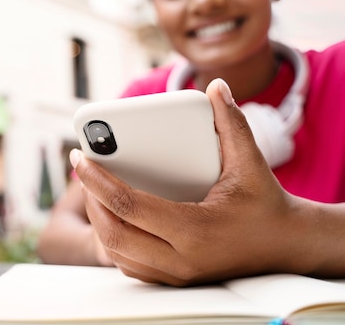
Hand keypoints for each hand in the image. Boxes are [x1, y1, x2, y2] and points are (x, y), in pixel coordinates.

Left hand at [71, 79, 304, 285]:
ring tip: (92, 187)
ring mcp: (177, 275)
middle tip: (83, 169)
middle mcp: (182, 260)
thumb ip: (232, 123)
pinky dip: (113, 238)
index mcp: (196, 230)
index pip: (129, 207)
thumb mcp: (251, 162)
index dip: (97, 180)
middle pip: (114, 234)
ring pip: (117, 253)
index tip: (79, 157)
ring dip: (98, 220)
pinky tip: (111, 212)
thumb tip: (217, 87)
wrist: (287, 246)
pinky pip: (129, 263)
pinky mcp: (174, 279)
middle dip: (90, 199)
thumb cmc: (266, 203)